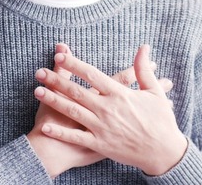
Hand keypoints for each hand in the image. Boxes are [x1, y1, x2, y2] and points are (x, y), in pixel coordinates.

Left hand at [33, 44, 186, 175]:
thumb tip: (143, 47)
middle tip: (39, 72)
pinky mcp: (100, 145)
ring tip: (37, 91)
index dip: (75, 65)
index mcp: (120, 95)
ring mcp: (102, 128)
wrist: (164, 152)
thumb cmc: (161, 121)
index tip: (60, 55)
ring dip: (53, 101)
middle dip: (56, 80)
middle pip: (77, 91)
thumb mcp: (154, 92)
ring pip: (73, 112)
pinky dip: (60, 132)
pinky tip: (45, 126)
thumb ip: (143, 70)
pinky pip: (76, 138)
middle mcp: (108, 110)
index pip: (92, 75)